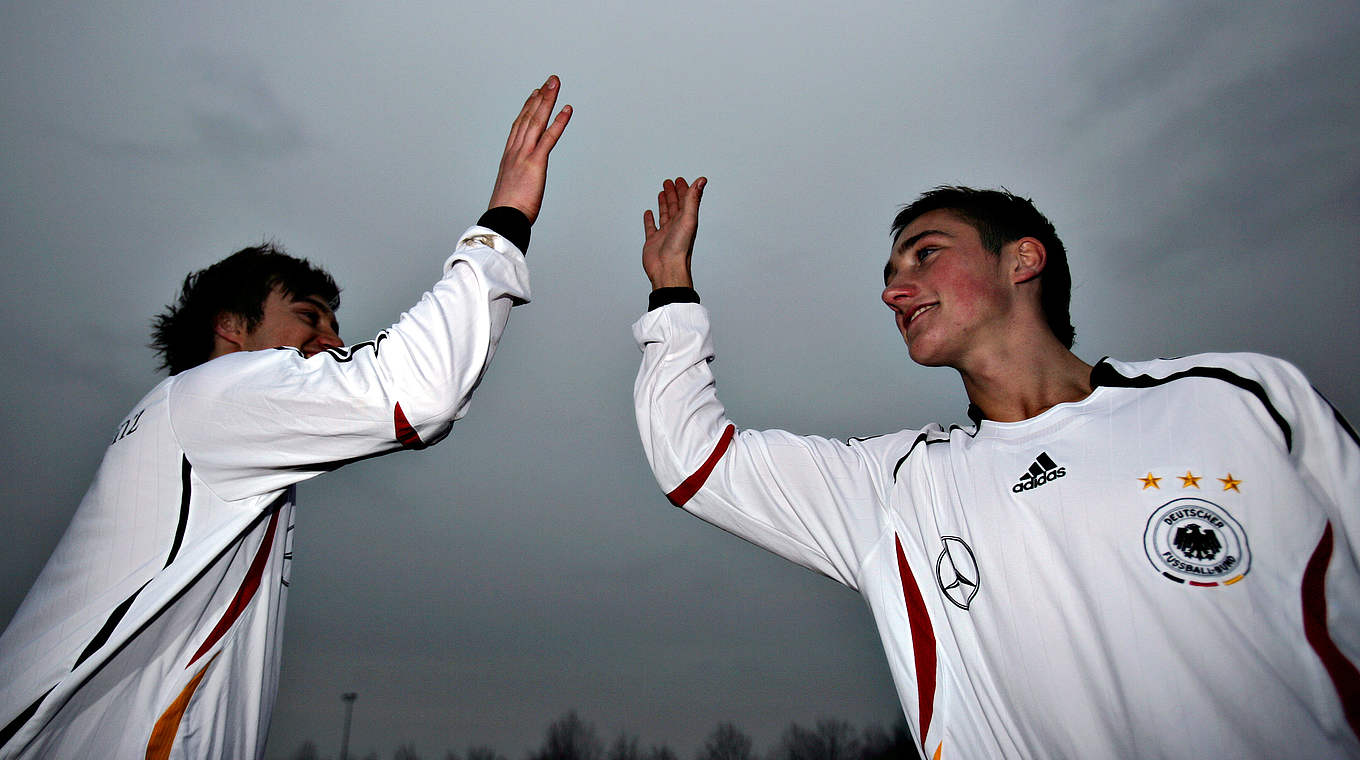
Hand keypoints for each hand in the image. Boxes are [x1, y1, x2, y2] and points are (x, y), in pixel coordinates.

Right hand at [488, 76, 571, 223]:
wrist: (503, 219)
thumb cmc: (507, 211)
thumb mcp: (512, 190)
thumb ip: (518, 182)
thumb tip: (521, 187)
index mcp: (510, 156)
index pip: (519, 126)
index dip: (528, 108)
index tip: (535, 94)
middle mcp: (515, 151)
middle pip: (528, 117)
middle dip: (540, 97)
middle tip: (549, 81)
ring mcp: (524, 155)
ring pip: (537, 121)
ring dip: (547, 101)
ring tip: (555, 84)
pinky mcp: (535, 162)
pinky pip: (549, 137)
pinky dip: (559, 122)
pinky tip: (567, 109)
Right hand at [642, 176, 705, 289]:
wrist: (667, 268)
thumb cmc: (679, 248)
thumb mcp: (688, 219)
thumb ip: (693, 199)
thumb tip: (701, 180)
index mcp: (686, 220)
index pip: (685, 201)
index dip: (684, 189)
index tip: (680, 180)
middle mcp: (676, 226)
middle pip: (675, 206)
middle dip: (673, 193)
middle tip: (669, 182)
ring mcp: (665, 234)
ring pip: (664, 214)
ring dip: (663, 203)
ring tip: (662, 193)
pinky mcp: (653, 241)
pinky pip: (651, 227)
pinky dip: (650, 220)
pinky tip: (648, 213)